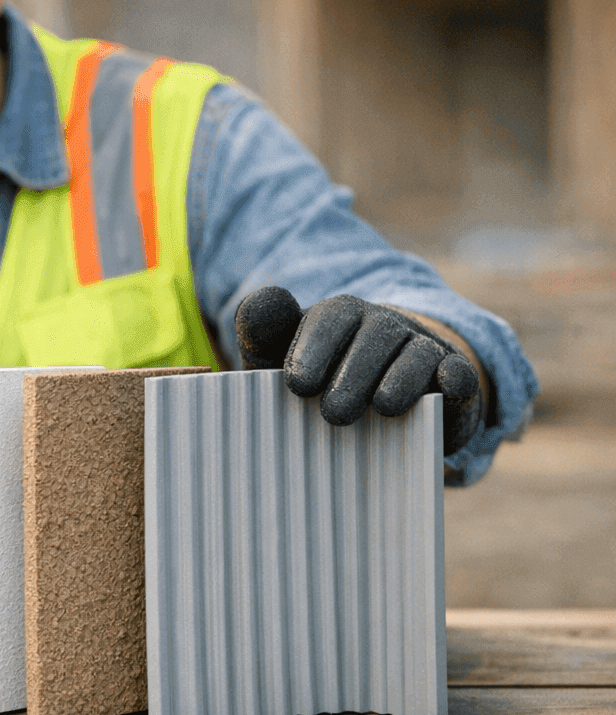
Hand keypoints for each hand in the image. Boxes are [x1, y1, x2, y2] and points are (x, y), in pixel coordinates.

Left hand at [234, 286, 482, 455]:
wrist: (377, 402)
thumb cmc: (319, 379)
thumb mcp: (284, 359)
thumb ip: (263, 333)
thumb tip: (256, 302)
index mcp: (339, 316)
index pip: (330, 318)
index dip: (314, 348)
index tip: (297, 385)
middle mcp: (382, 326)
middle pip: (373, 338)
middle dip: (353, 374)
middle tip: (333, 413)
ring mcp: (421, 348)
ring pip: (416, 355)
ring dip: (401, 380)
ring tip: (382, 407)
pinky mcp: (453, 377)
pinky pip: (459, 372)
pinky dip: (457, 379)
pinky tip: (448, 388)